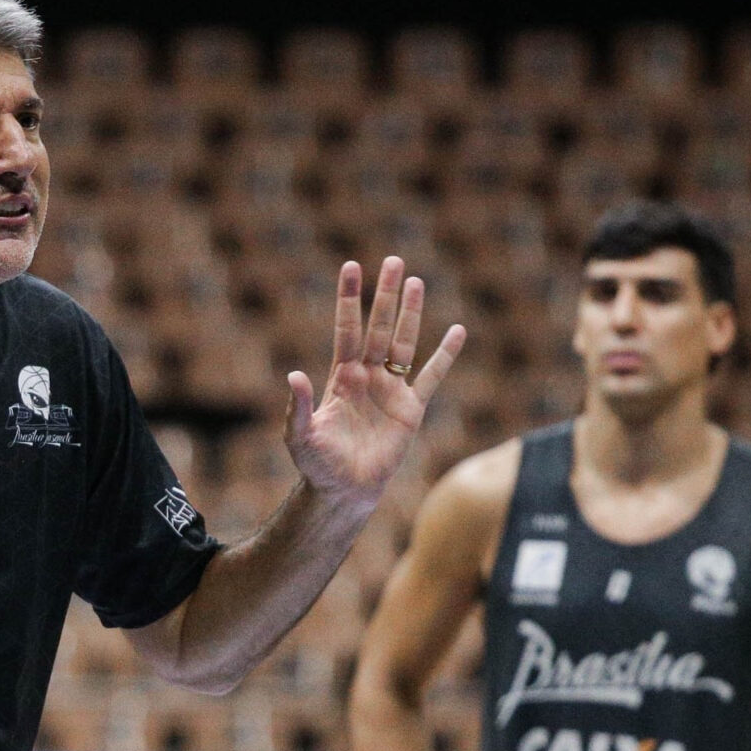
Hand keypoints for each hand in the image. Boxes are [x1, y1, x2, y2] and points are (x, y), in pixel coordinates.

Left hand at [286, 258, 466, 507]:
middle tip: (393, 261)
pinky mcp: (411, 410)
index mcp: (341, 377)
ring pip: (404, 344)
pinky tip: (457, 332)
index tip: (351, 267)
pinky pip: (431, 377)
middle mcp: (367, 376)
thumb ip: (297, 407)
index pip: (347, 329)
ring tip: (417, 282)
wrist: (344, 490)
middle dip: (385, 295)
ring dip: (411, 314)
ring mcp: (390, 390)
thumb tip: (293, 376)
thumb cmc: (317, 464)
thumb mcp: (300, 436)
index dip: (349, 299)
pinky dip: (445, 356)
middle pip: (379, 327)